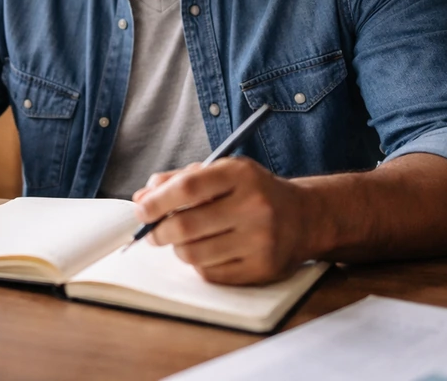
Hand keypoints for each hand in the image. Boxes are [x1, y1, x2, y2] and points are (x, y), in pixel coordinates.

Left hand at [131, 157, 314, 284]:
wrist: (305, 217)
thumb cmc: (254, 192)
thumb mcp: (222, 172)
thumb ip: (180, 180)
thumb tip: (142, 197)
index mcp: (241, 175)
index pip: (188, 188)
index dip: (157, 201)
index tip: (141, 210)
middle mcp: (254, 207)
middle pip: (186, 226)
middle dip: (158, 231)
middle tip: (152, 232)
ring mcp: (260, 241)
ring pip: (194, 254)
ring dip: (178, 249)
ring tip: (183, 240)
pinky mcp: (262, 269)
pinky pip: (211, 274)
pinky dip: (200, 264)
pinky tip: (209, 251)